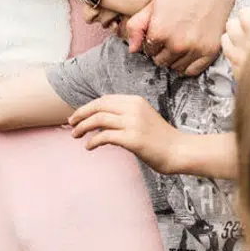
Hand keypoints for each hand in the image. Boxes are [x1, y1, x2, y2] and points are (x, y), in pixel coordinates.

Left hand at [69, 95, 183, 173]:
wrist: (179, 151)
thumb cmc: (160, 139)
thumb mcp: (142, 118)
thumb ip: (124, 115)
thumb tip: (99, 121)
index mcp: (135, 101)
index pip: (104, 99)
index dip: (87, 107)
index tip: (77, 116)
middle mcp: (133, 108)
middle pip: (98, 106)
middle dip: (80, 114)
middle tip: (70, 124)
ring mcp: (133, 123)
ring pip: (98, 120)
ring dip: (82, 127)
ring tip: (75, 135)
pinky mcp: (133, 139)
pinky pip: (105, 137)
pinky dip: (93, 141)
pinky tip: (89, 146)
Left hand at [124, 0, 246, 76]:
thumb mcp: (154, 4)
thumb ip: (136, 26)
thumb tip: (132, 49)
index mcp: (160, 31)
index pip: (147, 50)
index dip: (153, 40)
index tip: (161, 30)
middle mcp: (177, 44)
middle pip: (160, 61)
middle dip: (162, 51)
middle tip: (172, 34)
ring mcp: (195, 49)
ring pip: (175, 67)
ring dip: (175, 58)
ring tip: (181, 40)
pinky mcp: (210, 52)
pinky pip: (192, 71)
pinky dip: (188, 65)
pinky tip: (189, 51)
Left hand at [221, 8, 249, 81]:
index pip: (245, 12)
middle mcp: (243, 45)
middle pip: (230, 24)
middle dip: (240, 23)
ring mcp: (237, 60)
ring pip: (225, 39)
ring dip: (234, 38)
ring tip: (247, 41)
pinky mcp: (237, 73)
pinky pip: (229, 57)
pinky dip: (235, 54)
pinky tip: (247, 56)